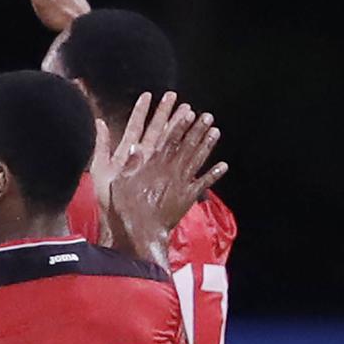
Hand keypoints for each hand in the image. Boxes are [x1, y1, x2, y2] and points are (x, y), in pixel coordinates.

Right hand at [96, 92, 226, 262]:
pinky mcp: (188, 197)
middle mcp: (170, 171)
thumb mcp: (120, 183)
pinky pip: (204, 183)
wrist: (141, 231)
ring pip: (197, 160)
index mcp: (153, 166)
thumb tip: (134, 146)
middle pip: (187, 146)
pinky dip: (214, 174)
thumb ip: (129, 164)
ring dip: (207, 145)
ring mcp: (182, 183)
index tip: (187, 113)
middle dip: (197, 130)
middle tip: (207, 116)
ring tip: (216, 131)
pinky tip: (223, 165)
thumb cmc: (127, 208)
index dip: (179, 125)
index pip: (169, 141)